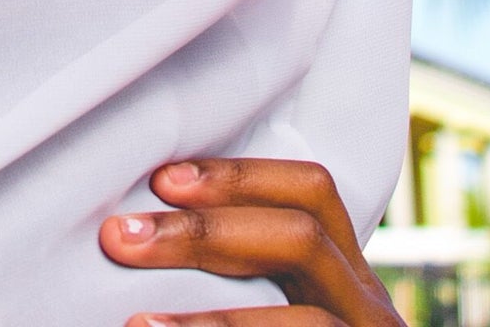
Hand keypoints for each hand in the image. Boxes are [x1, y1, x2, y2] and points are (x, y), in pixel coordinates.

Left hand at [99, 157, 402, 326]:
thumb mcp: (280, 304)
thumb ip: (241, 269)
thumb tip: (142, 231)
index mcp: (346, 273)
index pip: (311, 193)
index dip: (240, 177)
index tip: (163, 181)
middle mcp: (366, 306)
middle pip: (303, 238)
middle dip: (207, 233)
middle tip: (124, 237)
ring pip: (308, 323)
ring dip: (215, 322)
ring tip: (141, 325)